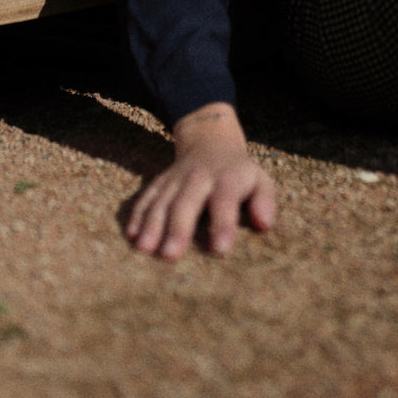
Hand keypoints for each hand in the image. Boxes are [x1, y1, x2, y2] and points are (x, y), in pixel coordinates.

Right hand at [126, 102, 276, 259]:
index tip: (220, 249)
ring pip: (162, 201)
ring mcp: (175, 179)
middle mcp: (198, 177)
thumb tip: (264, 224)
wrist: (210, 141)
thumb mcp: (260, 180)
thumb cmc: (239, 174)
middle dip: (178, 228)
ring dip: (152, 224)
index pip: (225, 199)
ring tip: (145, 249)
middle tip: (170, 255)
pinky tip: (132, 236)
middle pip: (187, 202)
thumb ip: (265, 201)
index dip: (222, 224)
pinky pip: (146, 198)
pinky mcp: (158, 183)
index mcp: (227, 178)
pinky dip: (138, 215)